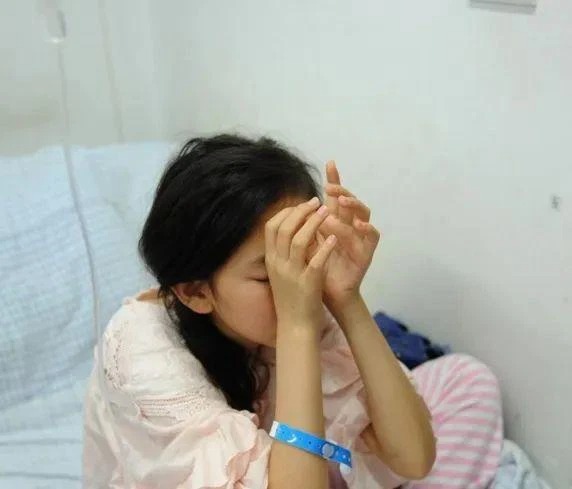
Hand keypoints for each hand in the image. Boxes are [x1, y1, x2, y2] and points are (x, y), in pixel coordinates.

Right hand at [265, 197, 337, 327]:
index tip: (301, 205)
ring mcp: (292, 274)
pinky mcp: (308, 284)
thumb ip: (282, 254)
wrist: (295, 328)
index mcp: (271, 260)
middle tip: (316, 201)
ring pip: (298, 240)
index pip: (271, 227)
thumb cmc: (291, 300)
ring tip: (327, 212)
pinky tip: (335, 238)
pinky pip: (316, 260)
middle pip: (284, 228)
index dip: (286, 212)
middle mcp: (278, 264)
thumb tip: (289, 232)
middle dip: (300, 211)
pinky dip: (325, 247)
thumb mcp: (280, 274)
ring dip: (313, 223)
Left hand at [315, 161, 380, 308]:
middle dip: (343, 190)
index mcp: (335, 221)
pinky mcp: (367, 252)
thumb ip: (306, 225)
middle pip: (351, 200)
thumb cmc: (317, 268)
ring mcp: (360, 238)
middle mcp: (350, 226)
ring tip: (341, 201)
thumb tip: (293, 206)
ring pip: (363, 214)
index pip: (336, 196)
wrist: (328, 294)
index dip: (335, 179)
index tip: (329, 162)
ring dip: (353, 205)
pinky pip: (372, 236)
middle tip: (330, 186)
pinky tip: (358, 224)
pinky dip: (367, 228)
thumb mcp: (308, 243)